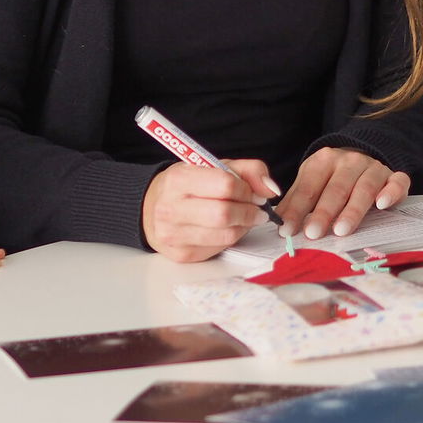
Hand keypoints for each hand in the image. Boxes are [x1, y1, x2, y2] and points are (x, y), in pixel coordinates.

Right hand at [142, 159, 280, 262]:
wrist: (151, 209)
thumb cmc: (187, 186)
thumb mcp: (212, 167)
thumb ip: (247, 170)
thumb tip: (271, 190)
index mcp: (178, 179)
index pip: (225, 184)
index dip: (246, 189)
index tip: (253, 192)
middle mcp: (171, 208)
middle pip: (225, 214)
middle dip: (249, 211)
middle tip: (257, 209)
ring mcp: (174, 235)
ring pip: (225, 235)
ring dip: (244, 226)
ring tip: (244, 218)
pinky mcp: (181, 254)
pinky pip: (219, 248)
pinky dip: (231, 238)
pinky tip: (228, 229)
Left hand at [276, 147, 409, 241]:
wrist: (363, 153)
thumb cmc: (332, 176)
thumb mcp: (311, 181)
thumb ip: (296, 200)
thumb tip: (278, 222)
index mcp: (323, 160)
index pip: (308, 187)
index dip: (297, 209)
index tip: (287, 230)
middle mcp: (349, 161)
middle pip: (335, 189)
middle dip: (323, 212)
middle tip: (313, 234)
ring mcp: (373, 167)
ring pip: (364, 188)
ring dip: (352, 210)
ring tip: (341, 230)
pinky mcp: (393, 176)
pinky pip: (397, 182)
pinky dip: (391, 192)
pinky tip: (382, 205)